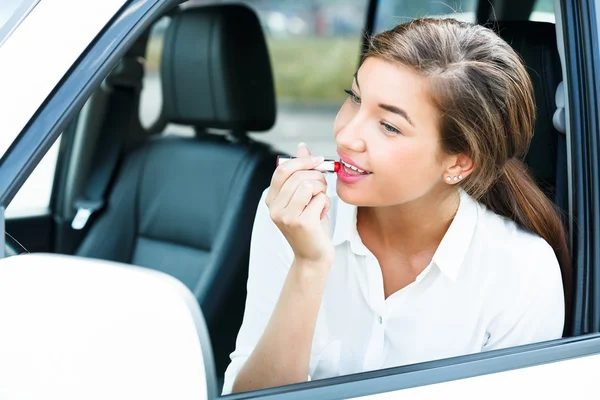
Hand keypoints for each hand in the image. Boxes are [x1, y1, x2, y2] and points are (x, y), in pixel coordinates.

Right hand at [266, 143, 333, 266]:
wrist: (313, 257)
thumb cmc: (311, 226)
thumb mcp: (304, 196)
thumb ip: (301, 172)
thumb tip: (301, 148)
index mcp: (271, 199)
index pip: (282, 169)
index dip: (302, 161)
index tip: (318, 160)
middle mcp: (274, 208)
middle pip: (298, 175)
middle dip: (317, 177)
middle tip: (322, 188)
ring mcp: (286, 216)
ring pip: (308, 185)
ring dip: (321, 190)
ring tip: (320, 202)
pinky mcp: (301, 223)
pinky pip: (319, 199)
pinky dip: (325, 204)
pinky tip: (321, 214)